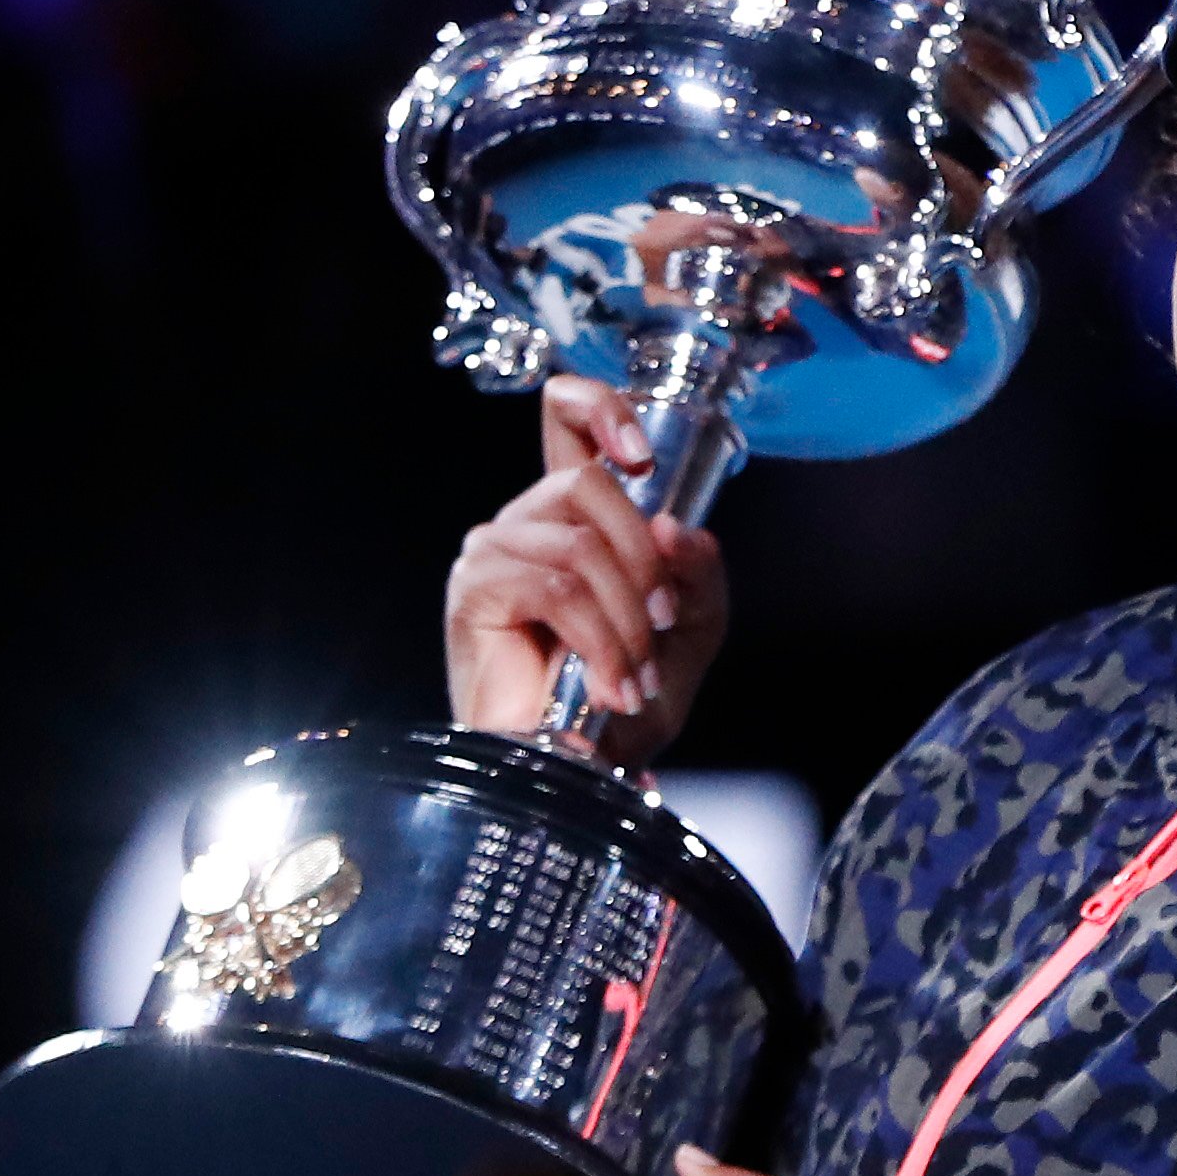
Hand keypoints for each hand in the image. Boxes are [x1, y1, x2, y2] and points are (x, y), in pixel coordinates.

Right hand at [444, 376, 730, 759]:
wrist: (584, 766)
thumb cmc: (623, 698)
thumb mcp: (690, 625)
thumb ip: (699, 571)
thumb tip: (676, 527)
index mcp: (575, 514)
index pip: (565, 417)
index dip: (600, 408)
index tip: (641, 456)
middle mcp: (528, 520)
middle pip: (587, 481)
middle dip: (643, 561)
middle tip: (662, 624)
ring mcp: (495, 550)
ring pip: (578, 543)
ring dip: (624, 618)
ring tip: (634, 677)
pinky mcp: (476, 590)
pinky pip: (557, 588)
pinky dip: (599, 640)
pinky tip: (608, 685)